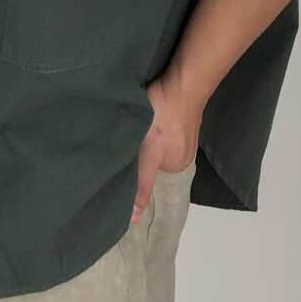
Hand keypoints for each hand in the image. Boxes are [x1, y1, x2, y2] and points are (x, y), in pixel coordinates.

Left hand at [130, 77, 202, 225]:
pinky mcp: (178, 112)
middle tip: (122, 138)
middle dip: (137, 150)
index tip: (117, 159)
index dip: (133, 167)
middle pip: (151, 156)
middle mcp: (182, 152)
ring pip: (155, 139)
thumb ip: (142, 184)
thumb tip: (133, 218)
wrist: (182, 82)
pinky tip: (144, 112)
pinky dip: (152, 120)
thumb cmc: (163, 119)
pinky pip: (161, 123)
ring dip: (144, 133)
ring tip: (132, 125)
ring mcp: (182, 131)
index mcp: (177, 165)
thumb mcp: (149, 155)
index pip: (149, 173)